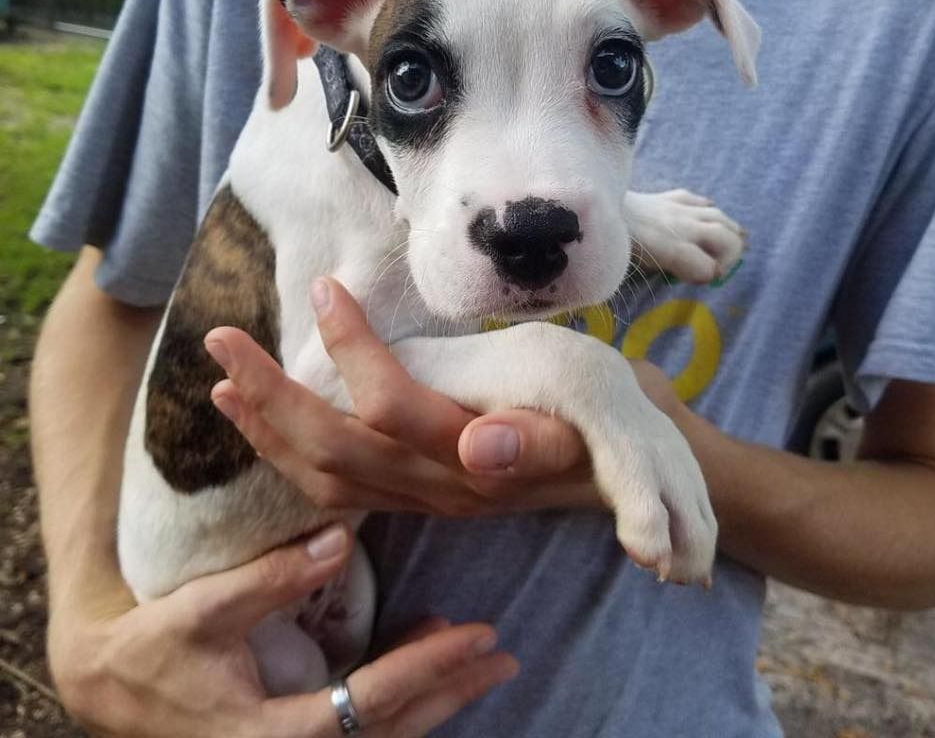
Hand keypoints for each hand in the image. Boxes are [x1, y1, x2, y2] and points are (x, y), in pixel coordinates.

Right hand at [49, 524, 516, 737]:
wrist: (109, 691)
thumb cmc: (154, 651)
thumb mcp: (204, 610)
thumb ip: (271, 579)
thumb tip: (341, 539)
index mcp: (272, 736)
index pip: (369, 704)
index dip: (427, 668)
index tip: (475, 634)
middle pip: (390, 731)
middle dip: (451, 691)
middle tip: (502, 655)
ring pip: (383, 736)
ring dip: (436, 698)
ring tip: (484, 662)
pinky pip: (361, 725)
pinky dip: (401, 696)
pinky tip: (423, 650)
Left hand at [205, 277, 597, 516]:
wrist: (615, 463)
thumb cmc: (599, 412)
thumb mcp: (585, 409)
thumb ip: (531, 439)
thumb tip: (478, 446)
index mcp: (479, 460)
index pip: (392, 406)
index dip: (352, 347)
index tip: (328, 285)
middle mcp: (441, 489)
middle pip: (335, 450)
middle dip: (270, 394)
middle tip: (221, 339)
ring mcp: (424, 499)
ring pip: (324, 478)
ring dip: (266, 429)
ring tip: (223, 384)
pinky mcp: (416, 498)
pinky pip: (336, 490)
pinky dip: (287, 456)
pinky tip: (261, 424)